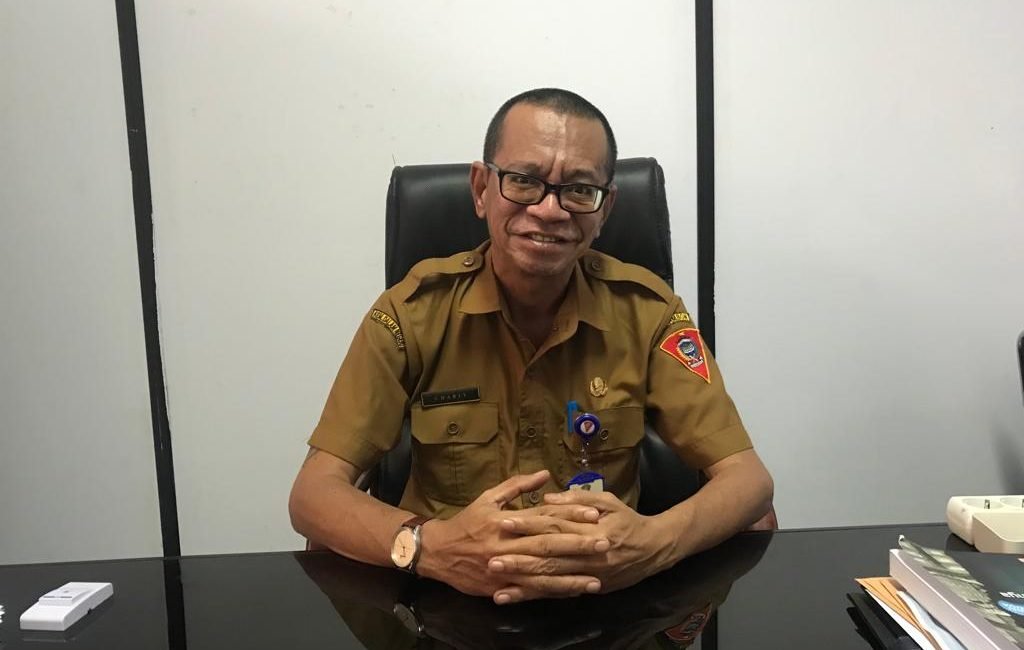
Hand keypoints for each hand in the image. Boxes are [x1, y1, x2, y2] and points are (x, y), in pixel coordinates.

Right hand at [417, 470, 609, 602]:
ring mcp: (504, 570)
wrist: (436, 552)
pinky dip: (552, 593)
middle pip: (548, 546)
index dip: (570, 515)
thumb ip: (517, 486)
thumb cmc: (467, 521)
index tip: (594, 514)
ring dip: (570, 578)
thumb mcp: (488, 497)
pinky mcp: (501, 588)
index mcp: (505, 522)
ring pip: (542, 575)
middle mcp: (507, 546)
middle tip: (605, 544)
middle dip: (578, 546)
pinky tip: (572, 593)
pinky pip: (530, 592)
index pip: (543, 517)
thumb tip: (545, 474)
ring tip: (596, 580)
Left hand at [488, 490, 673, 600]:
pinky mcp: (586, 588)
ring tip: (496, 583)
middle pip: (548, 556)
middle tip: (491, 558)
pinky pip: (556, 593)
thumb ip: (578, 498)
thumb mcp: (608, 501)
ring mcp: (587, 575)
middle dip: (519, 558)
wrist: (655, 550)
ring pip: (550, 580)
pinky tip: (513, 597)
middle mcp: (588, 554)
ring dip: (522, 582)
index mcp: (590, 529)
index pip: (554, 525)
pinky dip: (533, 596)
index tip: (505, 521)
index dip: (529, 524)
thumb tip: (547, 496)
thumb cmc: (628, 520)